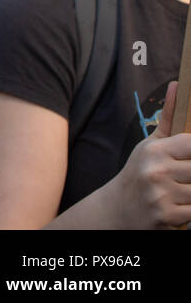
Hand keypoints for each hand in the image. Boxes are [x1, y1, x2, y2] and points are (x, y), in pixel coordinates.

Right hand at [110, 81, 190, 227]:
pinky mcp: (168, 217)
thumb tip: (178, 86)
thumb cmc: (139, 172)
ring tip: (183, 185)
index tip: (189, 155)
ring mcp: (162, 196)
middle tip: (186, 171)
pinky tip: (182, 202)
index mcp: (155, 151)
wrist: (118, 209)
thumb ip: (169, 118)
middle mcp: (157, 172)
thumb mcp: (150, 144)